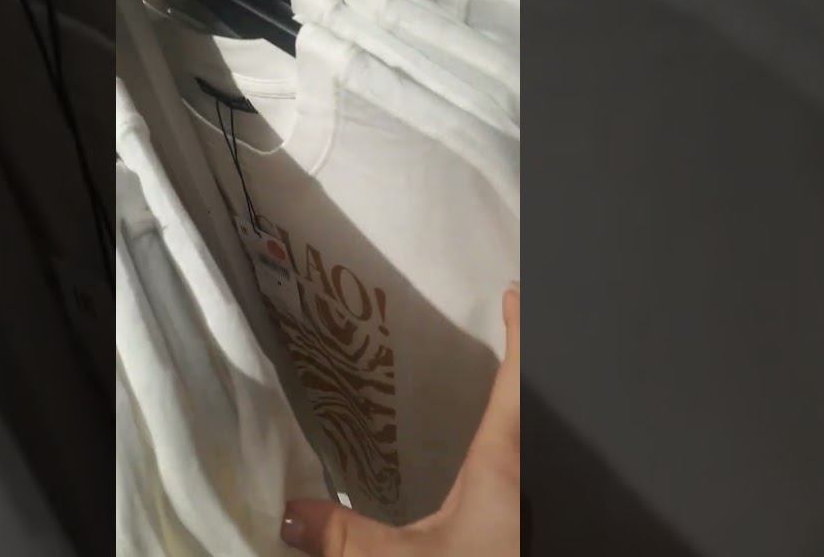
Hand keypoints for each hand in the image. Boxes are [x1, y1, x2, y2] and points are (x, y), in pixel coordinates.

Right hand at [280, 284, 521, 555]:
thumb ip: (346, 539)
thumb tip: (289, 513)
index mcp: (504, 468)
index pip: (519, 380)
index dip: (519, 330)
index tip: (510, 292)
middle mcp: (526, 480)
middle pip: (534, 404)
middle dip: (522, 364)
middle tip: (501, 327)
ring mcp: (528, 507)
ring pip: (527, 441)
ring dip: (516, 410)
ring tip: (487, 383)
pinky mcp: (520, 528)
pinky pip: (517, 476)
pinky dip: (504, 450)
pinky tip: (474, 471)